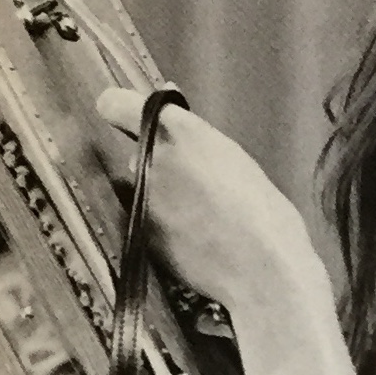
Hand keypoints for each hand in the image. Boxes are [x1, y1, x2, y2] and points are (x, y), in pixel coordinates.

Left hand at [94, 87, 321, 322]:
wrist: (262, 269)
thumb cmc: (262, 210)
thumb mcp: (231, 157)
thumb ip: (194, 134)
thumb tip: (171, 108)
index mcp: (174, 130)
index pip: (114, 105)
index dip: (120, 111)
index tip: (128, 120)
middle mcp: (148, 160)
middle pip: (138, 154)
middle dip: (158, 164)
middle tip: (192, 185)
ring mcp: (141, 201)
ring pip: (142, 190)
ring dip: (160, 198)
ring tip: (198, 219)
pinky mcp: (142, 237)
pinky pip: (147, 223)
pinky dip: (164, 229)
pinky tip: (196, 241)